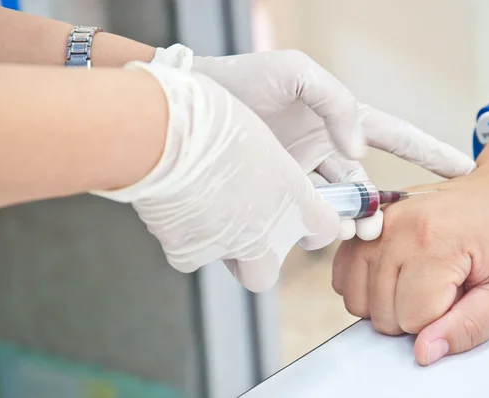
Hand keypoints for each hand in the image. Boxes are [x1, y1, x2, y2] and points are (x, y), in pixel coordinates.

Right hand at [92, 62, 339, 291]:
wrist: (164, 133)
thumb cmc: (212, 119)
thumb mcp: (261, 135)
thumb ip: (276, 167)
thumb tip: (271, 176)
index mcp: (292, 198)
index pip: (324, 230)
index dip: (316, 227)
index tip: (306, 220)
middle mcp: (264, 231)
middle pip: (270, 270)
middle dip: (263, 257)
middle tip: (252, 232)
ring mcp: (226, 246)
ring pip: (232, 267)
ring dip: (226, 248)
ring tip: (211, 213)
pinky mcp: (187, 252)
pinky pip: (190, 258)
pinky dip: (187, 242)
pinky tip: (181, 214)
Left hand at [152, 44, 475, 240]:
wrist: (189, 106)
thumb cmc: (242, 79)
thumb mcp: (297, 74)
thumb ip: (336, 105)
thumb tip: (357, 152)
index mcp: (337, 120)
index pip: (395, 137)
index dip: (430, 153)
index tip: (463, 168)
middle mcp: (323, 150)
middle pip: (365, 185)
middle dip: (379, 206)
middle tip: (384, 226)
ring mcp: (299, 175)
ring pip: (335, 207)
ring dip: (346, 222)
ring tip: (349, 232)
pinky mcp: (274, 193)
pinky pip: (299, 217)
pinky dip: (310, 229)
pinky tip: (313, 237)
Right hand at [332, 169, 488, 364]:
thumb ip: (468, 327)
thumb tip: (424, 352)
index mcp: (436, 242)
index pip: (412, 318)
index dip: (438, 322)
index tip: (458, 300)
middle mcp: (398, 228)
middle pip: (381, 311)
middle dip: (411, 316)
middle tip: (441, 293)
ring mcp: (377, 222)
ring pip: (356, 297)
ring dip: (384, 304)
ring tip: (416, 285)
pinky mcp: (367, 222)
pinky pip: (342, 272)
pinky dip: (362, 285)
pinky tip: (391, 278)